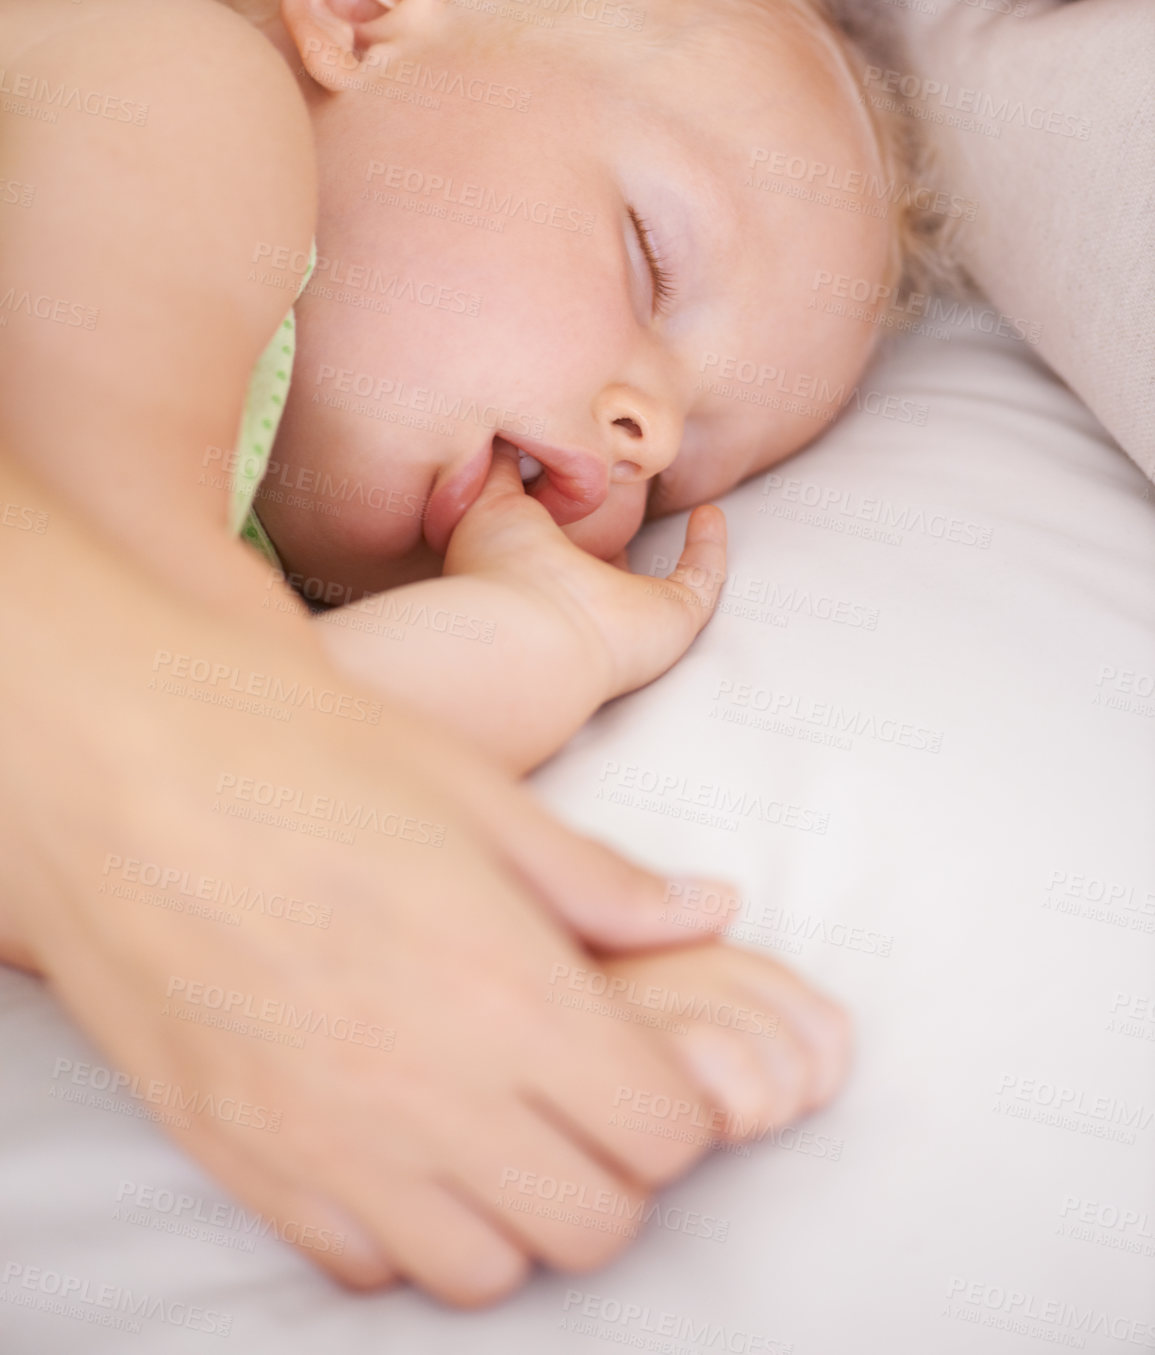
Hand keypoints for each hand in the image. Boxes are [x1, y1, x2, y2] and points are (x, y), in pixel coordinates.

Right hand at [0, 463, 775, 1306]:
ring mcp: (331, 1143)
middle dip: (613, 1169)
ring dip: (515, 1214)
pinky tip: (396, 1140)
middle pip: (594, 1224)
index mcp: (510, 992)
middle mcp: (430, 1092)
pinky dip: (404, 1230)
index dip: (676, 1102)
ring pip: (485, 1271)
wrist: (131, 767)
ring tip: (493, 1126)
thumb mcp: (479, 797)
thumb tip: (710, 908)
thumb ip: (602, 879)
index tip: (646, 1062)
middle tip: (580, 1096)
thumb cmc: (308, 759)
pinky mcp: (247, 1161)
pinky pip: (361, 1266)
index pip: (663, 1132)